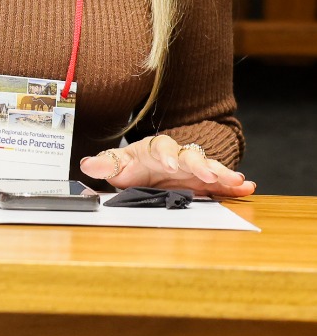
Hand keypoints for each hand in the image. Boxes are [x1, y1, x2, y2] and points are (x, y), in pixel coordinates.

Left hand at [78, 134, 254, 197]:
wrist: (148, 169)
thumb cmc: (133, 165)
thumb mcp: (117, 164)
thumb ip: (105, 164)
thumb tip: (88, 165)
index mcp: (155, 149)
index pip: (161, 147)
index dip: (166, 155)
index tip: (168, 165)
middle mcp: (177, 156)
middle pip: (191, 156)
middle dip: (200, 165)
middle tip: (209, 175)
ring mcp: (192, 169)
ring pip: (209, 167)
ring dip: (223, 173)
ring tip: (237, 181)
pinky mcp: (204, 181)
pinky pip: (220, 182)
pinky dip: (233, 184)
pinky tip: (247, 188)